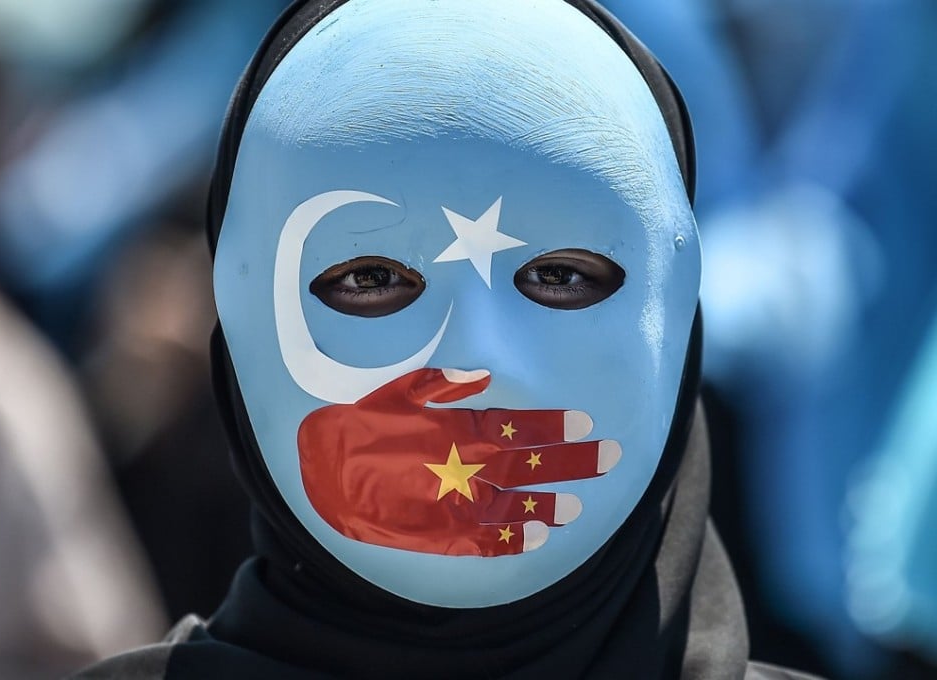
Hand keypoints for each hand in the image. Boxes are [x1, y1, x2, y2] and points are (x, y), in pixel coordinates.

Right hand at [298, 368, 620, 556]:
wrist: (325, 473)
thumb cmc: (363, 425)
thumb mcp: (400, 390)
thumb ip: (444, 383)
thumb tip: (483, 375)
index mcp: (458, 431)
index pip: (519, 428)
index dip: (554, 426)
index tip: (585, 422)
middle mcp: (465, 468)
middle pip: (531, 466)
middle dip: (574, 461)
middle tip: (611, 456)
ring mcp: (456, 504)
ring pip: (516, 506)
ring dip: (550, 504)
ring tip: (580, 506)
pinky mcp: (442, 533)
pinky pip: (486, 541)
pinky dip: (515, 540)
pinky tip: (541, 538)